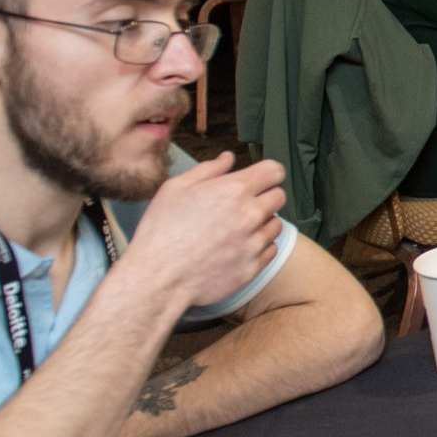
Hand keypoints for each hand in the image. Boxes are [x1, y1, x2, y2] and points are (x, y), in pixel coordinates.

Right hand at [120, 152, 286, 309]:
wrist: (156, 277)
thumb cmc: (161, 231)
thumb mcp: (175, 188)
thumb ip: (208, 169)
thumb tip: (228, 158)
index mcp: (233, 190)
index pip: (275, 171)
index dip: (267, 173)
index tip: (258, 179)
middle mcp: (250, 215)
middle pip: (279, 196)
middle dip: (264, 197)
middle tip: (240, 206)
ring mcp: (254, 243)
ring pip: (276, 224)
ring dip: (262, 223)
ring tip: (235, 229)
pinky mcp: (253, 267)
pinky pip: (270, 250)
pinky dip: (259, 247)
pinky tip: (236, 248)